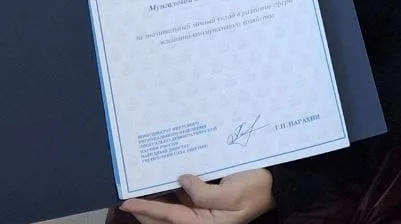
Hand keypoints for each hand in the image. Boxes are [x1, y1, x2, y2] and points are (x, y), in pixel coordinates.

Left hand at [120, 170, 274, 223]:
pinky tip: (161, 183)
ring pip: (170, 212)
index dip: (146, 209)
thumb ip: (203, 192)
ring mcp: (203, 213)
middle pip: (164, 220)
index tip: (126, 203)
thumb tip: (181, 181)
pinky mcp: (206, 202)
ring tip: (138, 191)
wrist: (275, 184)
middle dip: (145, 211)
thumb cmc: (256, 188)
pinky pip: (181, 202)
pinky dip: (168, 195)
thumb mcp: (232, 192)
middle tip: (126, 198)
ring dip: (155, 203)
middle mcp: (201, 221)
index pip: (169, 217)